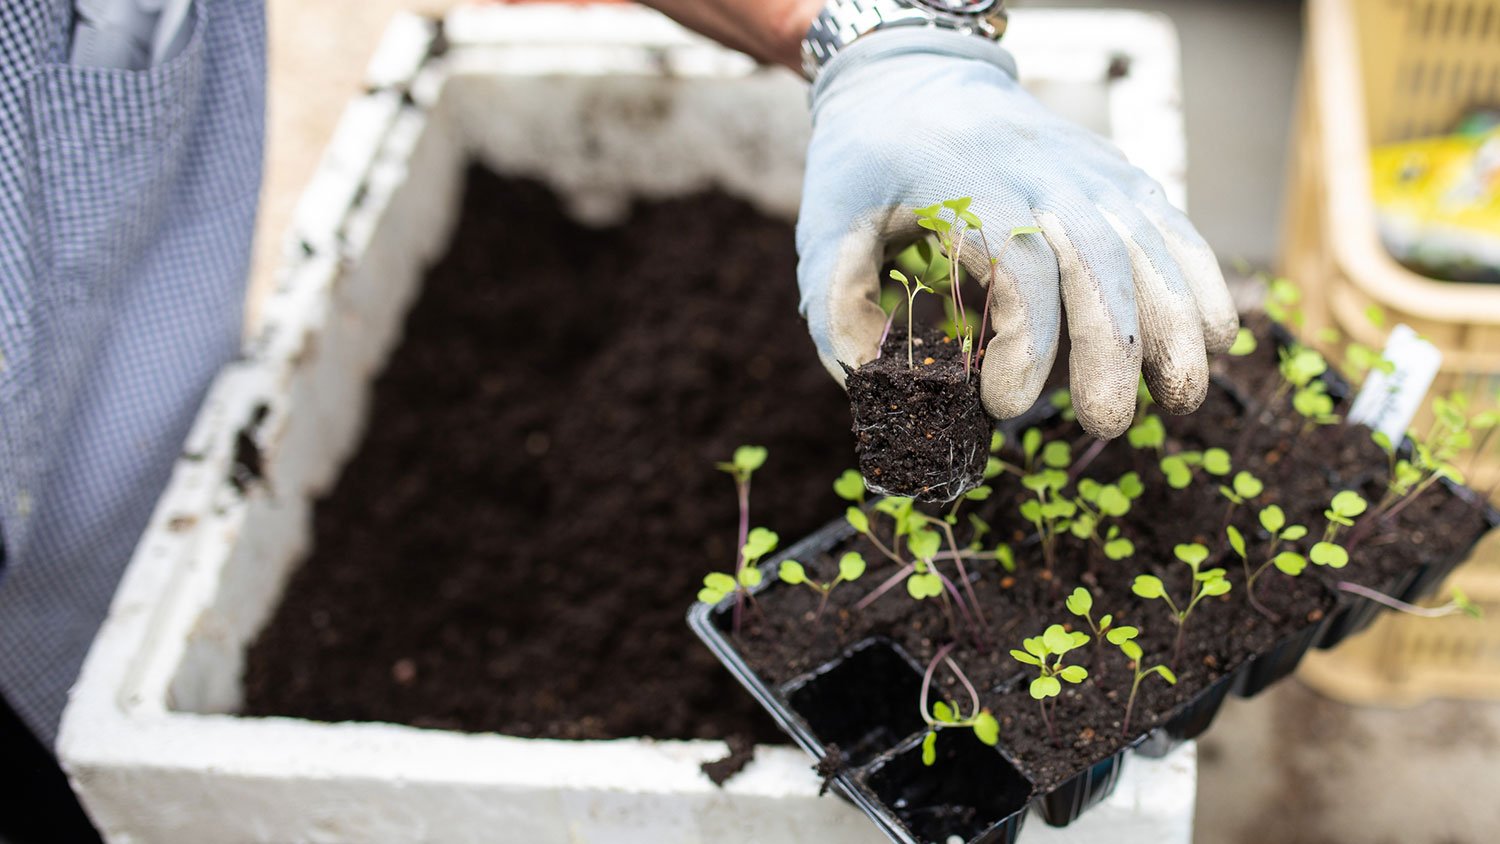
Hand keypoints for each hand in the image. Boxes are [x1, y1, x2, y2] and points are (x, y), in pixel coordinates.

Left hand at [796, 30, 1237, 438]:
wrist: (914, 73)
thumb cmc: (865, 161)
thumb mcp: (825, 224)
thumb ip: (840, 310)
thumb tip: (878, 395)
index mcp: (963, 179)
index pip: (1019, 262)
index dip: (1025, 341)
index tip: (1002, 406)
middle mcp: (1038, 167)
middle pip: (1097, 256)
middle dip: (1113, 347)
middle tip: (1107, 423)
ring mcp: (1086, 166)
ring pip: (1148, 241)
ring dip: (1175, 322)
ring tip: (1182, 398)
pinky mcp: (1114, 172)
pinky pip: (1169, 224)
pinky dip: (1198, 278)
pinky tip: (1215, 336)